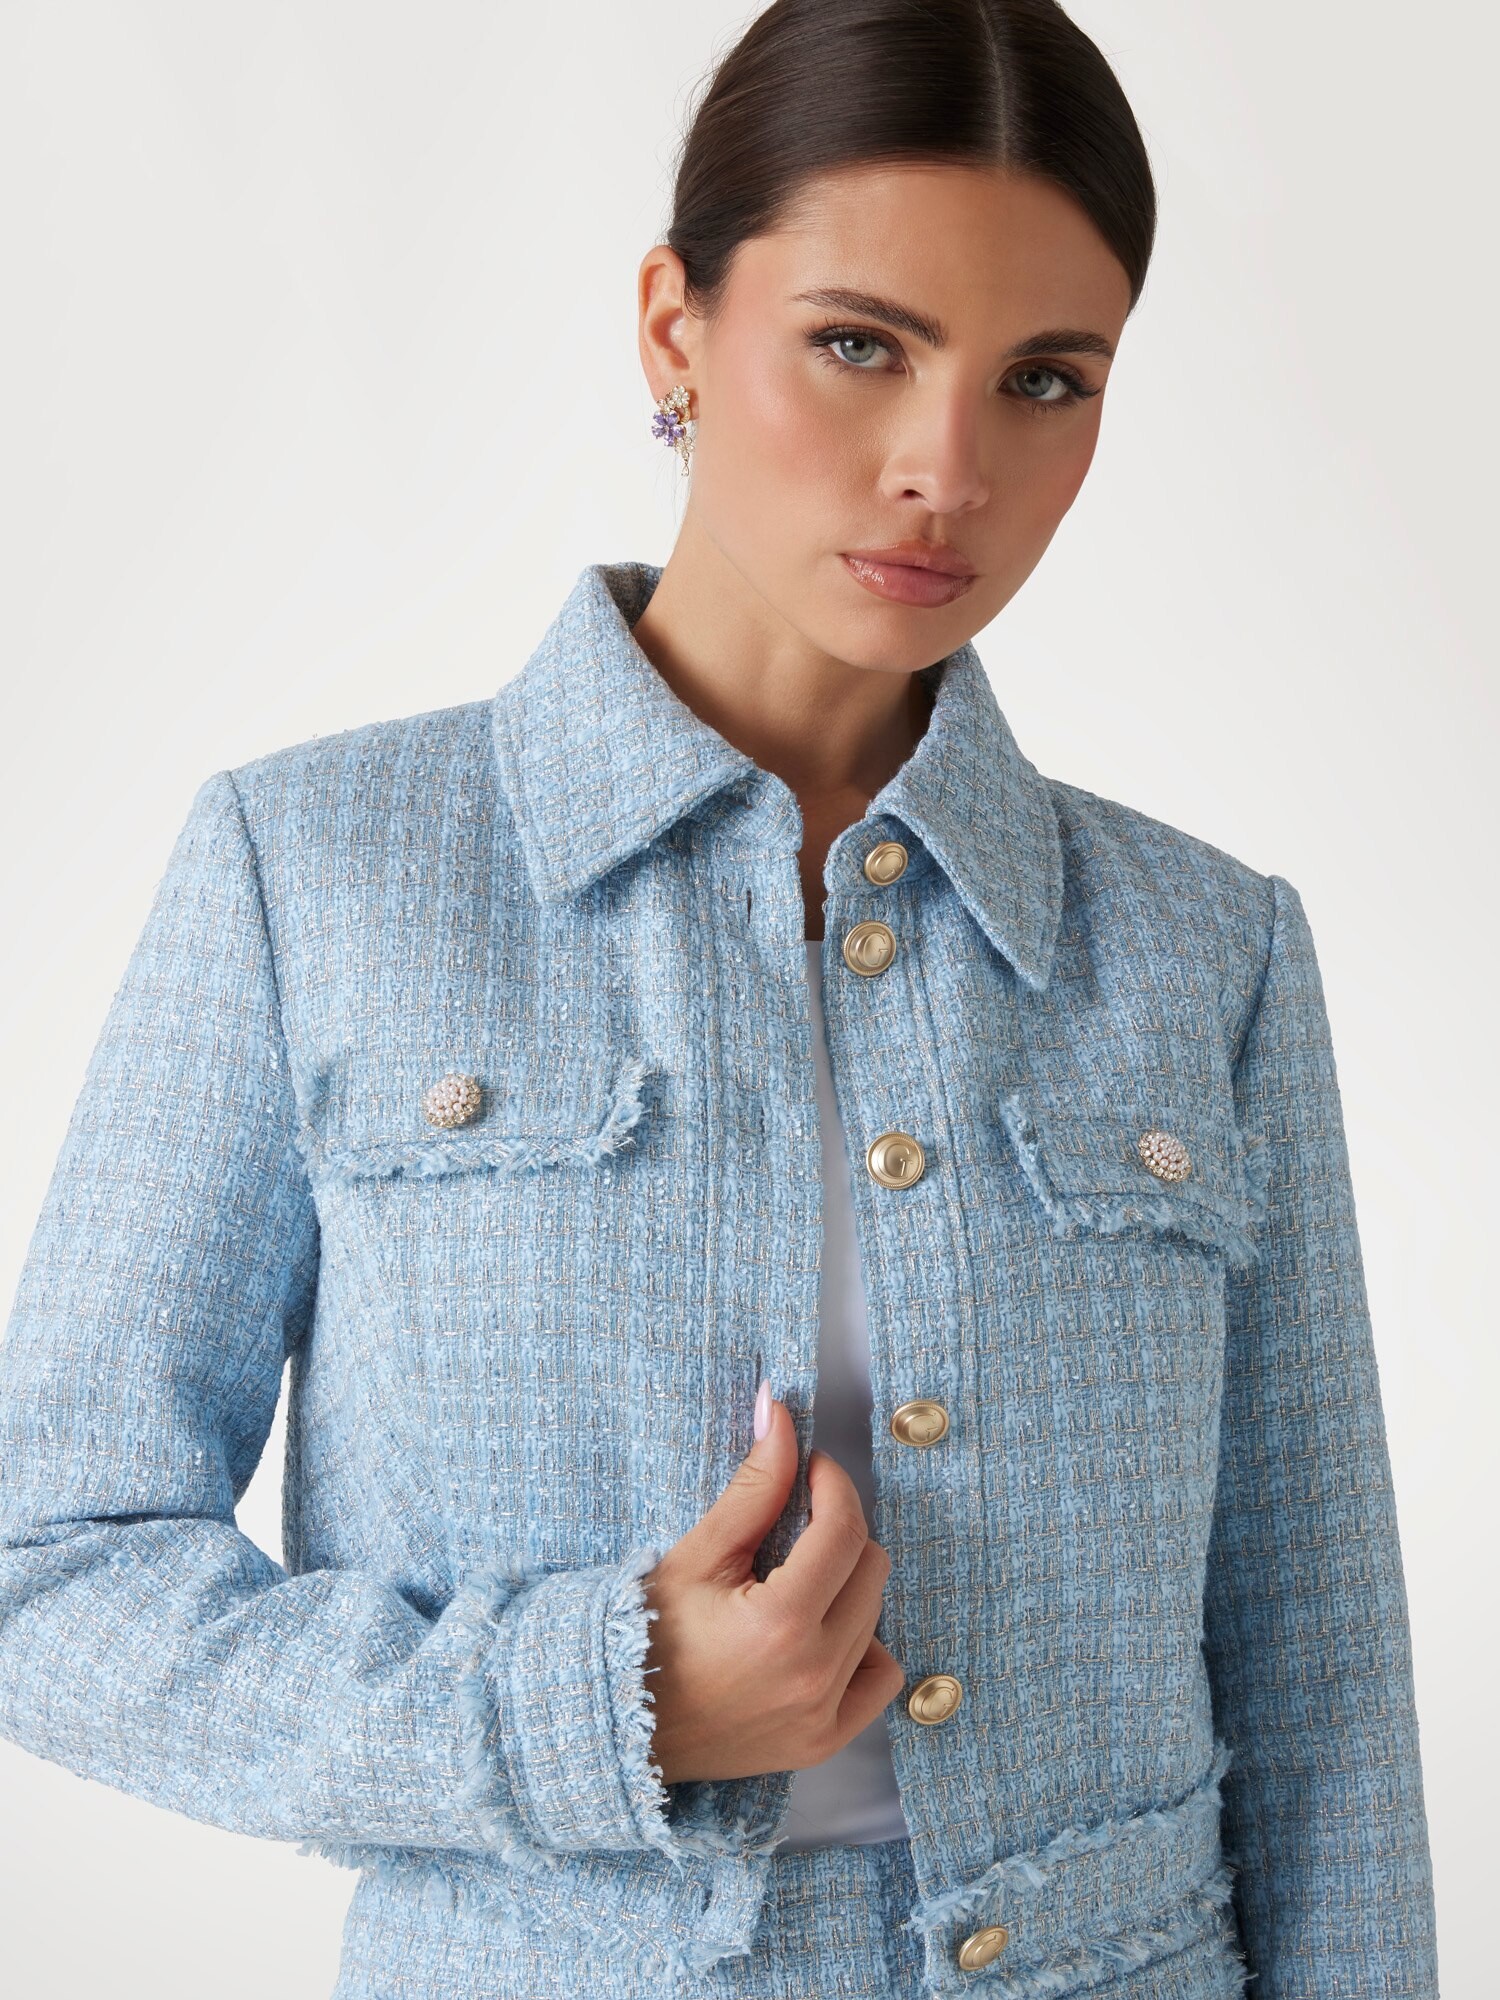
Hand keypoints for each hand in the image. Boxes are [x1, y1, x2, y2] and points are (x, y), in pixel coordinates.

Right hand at [639, 1388, 905, 1785]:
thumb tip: (780, 1410)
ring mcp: (822, 1716)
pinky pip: (880, 1679)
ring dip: (846, 1585)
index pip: (844, 1531)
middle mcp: (813, 1675)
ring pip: (877, 1617)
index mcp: (780, 1625)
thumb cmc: (645, 1632)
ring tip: (792, 1580)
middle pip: (871, 1569)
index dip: (833, 1485)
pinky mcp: (823, 1742)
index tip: (811, 1469)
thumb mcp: (698, 1553)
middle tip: (796, 1522)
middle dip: (840, 1530)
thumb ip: (754, 1485)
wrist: (618, 1724)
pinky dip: (863, 1647)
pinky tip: (820, 1632)